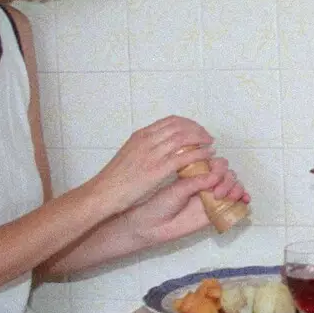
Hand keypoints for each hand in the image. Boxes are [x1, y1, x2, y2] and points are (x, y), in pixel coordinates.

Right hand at [88, 116, 215, 217]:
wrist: (104, 191)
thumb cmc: (115, 178)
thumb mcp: (130, 153)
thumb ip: (145, 147)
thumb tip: (160, 145)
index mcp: (141, 135)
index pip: (171, 121)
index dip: (188, 123)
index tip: (197, 129)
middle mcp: (148, 140)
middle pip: (180, 127)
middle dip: (198, 130)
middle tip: (207, 137)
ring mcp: (152, 154)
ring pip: (184, 139)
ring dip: (201, 140)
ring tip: (210, 145)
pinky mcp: (157, 169)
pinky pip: (184, 157)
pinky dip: (199, 154)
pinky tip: (207, 156)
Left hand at [126, 155, 250, 247]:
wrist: (154, 225)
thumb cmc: (160, 204)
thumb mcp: (178, 189)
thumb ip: (197, 182)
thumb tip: (216, 176)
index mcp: (197, 172)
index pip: (217, 164)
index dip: (220, 168)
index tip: (213, 176)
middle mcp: (206, 183)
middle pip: (229, 174)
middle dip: (228, 180)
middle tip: (217, 193)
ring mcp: (212, 197)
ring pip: (234, 187)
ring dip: (236, 189)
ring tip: (228, 197)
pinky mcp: (216, 212)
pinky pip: (234, 204)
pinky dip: (243, 201)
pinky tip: (244, 201)